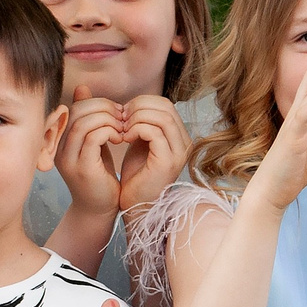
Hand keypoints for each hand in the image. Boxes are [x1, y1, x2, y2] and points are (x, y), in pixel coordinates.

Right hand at [56, 88, 127, 215]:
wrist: (99, 210)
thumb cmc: (98, 175)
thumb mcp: (92, 142)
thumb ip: (88, 118)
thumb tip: (82, 88)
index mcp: (59, 140)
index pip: (72, 107)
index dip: (95, 102)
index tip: (115, 111)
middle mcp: (59, 148)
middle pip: (76, 112)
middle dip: (103, 108)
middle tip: (122, 115)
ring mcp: (69, 159)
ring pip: (84, 123)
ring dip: (108, 119)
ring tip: (123, 126)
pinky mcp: (83, 168)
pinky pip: (93, 138)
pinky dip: (110, 132)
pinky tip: (121, 138)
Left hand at [116, 94, 191, 213]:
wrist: (136, 205)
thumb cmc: (136, 175)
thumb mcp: (141, 143)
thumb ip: (143, 123)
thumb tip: (132, 103)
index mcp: (180, 137)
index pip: (166, 104)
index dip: (143, 102)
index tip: (124, 113)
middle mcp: (184, 143)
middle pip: (165, 107)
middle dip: (139, 106)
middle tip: (121, 118)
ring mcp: (179, 153)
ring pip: (161, 117)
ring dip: (136, 117)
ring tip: (122, 128)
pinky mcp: (167, 162)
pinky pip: (154, 132)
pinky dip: (136, 129)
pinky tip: (125, 138)